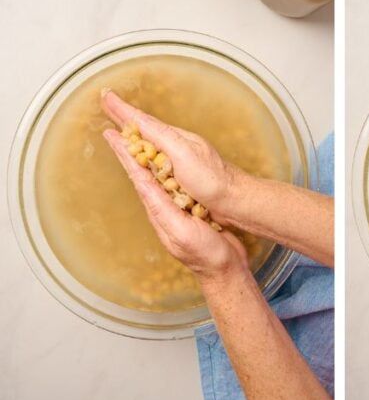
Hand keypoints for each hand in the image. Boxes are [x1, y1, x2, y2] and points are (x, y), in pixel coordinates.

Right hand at [101, 91, 238, 212]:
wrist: (233, 201)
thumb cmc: (212, 179)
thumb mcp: (183, 153)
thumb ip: (161, 137)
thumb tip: (139, 120)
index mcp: (173, 138)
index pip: (143, 120)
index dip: (123, 110)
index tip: (106, 96)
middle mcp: (175, 147)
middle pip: (144, 128)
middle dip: (125, 116)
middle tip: (107, 104)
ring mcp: (178, 161)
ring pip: (149, 142)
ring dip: (132, 131)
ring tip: (118, 124)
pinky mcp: (180, 176)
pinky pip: (155, 159)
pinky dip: (143, 151)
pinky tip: (141, 152)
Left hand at [101, 92, 247, 281]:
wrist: (225, 268)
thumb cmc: (206, 253)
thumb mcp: (183, 232)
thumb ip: (164, 209)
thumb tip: (145, 185)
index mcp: (159, 209)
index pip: (138, 176)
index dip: (126, 154)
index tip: (113, 135)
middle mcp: (163, 206)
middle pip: (142, 173)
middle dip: (128, 152)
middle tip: (115, 131)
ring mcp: (175, 208)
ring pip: (155, 176)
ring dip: (143, 157)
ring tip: (134, 140)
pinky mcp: (189, 209)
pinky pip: (172, 183)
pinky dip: (164, 167)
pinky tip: (164, 161)